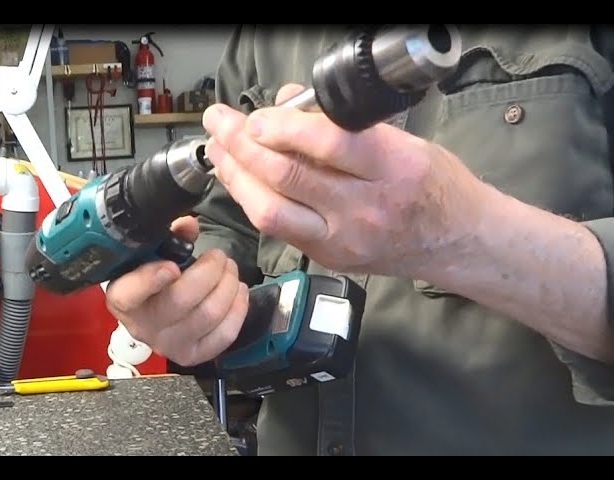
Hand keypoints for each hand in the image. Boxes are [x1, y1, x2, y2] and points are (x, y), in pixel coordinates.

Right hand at [105, 216, 249, 366]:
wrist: (155, 313)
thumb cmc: (153, 277)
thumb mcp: (154, 254)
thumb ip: (171, 237)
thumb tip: (188, 225)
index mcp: (123, 297)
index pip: (130, 293)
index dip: (151, 280)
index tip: (171, 266)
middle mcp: (143, 326)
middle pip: (181, 300)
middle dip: (210, 271)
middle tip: (219, 256)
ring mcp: (169, 345)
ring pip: (208, 315)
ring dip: (228, 286)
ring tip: (231, 270)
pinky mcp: (193, 355)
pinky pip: (224, 335)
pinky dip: (238, 310)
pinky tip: (239, 291)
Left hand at [203, 84, 487, 276]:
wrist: (458, 241)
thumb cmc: (436, 184)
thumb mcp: (404, 141)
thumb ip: (346, 125)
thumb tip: (287, 104)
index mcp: (394, 168)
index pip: (327, 144)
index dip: (281, 127)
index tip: (255, 115)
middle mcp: (367, 208)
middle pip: (289, 176)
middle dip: (243, 145)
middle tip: (218, 123)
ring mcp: (345, 240)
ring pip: (273, 211)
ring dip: (237, 177)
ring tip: (219, 151)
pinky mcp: (330, 259)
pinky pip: (279, 228)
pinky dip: (254, 201)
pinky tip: (241, 180)